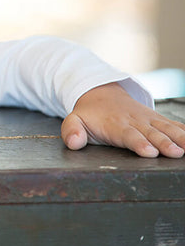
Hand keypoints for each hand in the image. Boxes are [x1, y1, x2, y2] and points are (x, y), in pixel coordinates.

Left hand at [61, 82, 184, 157]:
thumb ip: (71, 131)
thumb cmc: (89, 114)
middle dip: (164, 143)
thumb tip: (73, 143)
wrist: (101, 93)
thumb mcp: (74, 120)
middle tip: (175, 152)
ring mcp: (148, 119)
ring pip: (166, 128)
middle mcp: (135, 121)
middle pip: (151, 133)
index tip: (149, 151)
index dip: (139, 143)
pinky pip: (174, 124)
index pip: (128, 135)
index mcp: (115, 125)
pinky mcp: (158, 119)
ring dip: (179, 137)